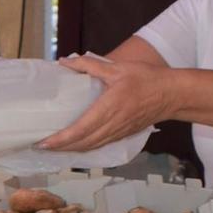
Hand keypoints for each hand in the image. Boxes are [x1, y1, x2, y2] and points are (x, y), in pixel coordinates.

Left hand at [36, 53, 174, 151]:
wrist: (172, 94)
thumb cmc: (146, 79)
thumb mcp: (116, 68)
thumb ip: (89, 65)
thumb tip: (65, 61)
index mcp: (108, 109)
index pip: (79, 130)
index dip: (60, 140)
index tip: (43, 142)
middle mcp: (112, 125)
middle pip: (82, 143)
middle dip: (60, 148)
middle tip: (40, 146)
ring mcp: (118, 132)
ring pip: (91, 147)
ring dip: (71, 150)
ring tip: (53, 148)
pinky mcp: (124, 135)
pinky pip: (100, 145)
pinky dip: (85, 148)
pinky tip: (75, 145)